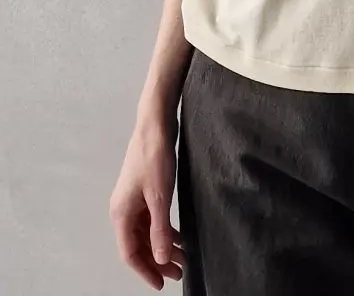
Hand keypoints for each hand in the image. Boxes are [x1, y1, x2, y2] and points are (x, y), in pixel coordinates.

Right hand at [109, 115, 185, 288]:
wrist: (155, 125)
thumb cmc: (154, 157)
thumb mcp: (160, 196)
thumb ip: (159, 229)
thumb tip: (159, 259)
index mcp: (121, 213)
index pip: (130, 252)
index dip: (145, 270)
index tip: (161, 284)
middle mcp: (124, 209)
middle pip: (138, 244)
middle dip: (156, 261)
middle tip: (177, 273)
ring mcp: (133, 200)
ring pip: (145, 232)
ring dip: (161, 247)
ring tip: (181, 258)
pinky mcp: (144, 191)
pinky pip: (151, 219)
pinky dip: (162, 230)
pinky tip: (177, 237)